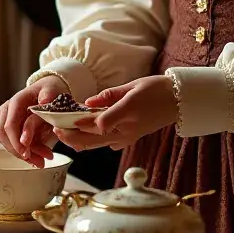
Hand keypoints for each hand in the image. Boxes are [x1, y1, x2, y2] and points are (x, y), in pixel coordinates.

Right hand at [0, 75, 65, 167]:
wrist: (48, 90)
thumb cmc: (50, 90)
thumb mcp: (52, 92)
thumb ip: (46, 101)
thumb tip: (41, 107)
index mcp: (16, 102)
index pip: (9, 125)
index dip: (16, 141)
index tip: (27, 154)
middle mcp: (7, 111)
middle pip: (4, 136)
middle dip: (20, 152)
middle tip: (39, 162)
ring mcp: (7, 120)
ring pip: (7, 142)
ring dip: (23, 155)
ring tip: (42, 161)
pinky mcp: (11, 129)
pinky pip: (13, 144)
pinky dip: (25, 153)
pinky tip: (38, 158)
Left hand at [55, 75, 177, 151]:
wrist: (178, 102)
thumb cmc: (155, 90)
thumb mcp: (131, 87)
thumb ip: (108, 96)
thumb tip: (87, 103)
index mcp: (125, 114)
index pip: (94, 124)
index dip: (76, 123)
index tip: (61, 119)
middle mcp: (125, 131)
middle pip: (91, 139)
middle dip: (70, 136)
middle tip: (56, 129)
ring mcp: (127, 138)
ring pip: (97, 145)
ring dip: (78, 141)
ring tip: (63, 134)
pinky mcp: (129, 139)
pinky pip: (106, 144)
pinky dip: (92, 142)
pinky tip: (82, 135)